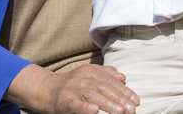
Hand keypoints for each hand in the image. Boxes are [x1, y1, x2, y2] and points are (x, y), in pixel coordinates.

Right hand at [7, 63, 139, 113]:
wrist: (47, 89)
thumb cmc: (72, 84)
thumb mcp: (88, 75)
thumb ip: (105, 74)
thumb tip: (122, 77)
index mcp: (90, 71)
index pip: (111, 80)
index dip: (124, 90)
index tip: (135, 100)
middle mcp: (82, 78)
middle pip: (104, 87)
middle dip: (120, 99)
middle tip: (131, 109)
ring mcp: (72, 90)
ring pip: (92, 95)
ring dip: (108, 103)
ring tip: (120, 112)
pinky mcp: (64, 102)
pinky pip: (75, 104)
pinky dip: (85, 107)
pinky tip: (95, 111)